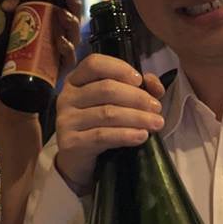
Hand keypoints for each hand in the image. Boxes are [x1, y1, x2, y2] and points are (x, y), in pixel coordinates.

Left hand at [0, 0, 81, 120]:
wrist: (6, 110)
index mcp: (35, 32)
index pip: (46, 9)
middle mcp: (49, 42)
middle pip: (65, 19)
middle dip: (70, 5)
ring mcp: (56, 58)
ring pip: (71, 36)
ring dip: (72, 23)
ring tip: (63, 16)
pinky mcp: (58, 74)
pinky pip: (69, 60)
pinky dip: (68, 51)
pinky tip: (62, 43)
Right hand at [55, 54, 165, 193]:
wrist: (78, 159)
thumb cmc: (99, 125)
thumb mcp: (116, 102)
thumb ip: (136, 88)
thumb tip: (154, 85)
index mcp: (76, 80)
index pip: (94, 63)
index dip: (119, 68)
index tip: (140, 80)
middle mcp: (66, 97)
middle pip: (105, 89)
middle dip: (137, 97)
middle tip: (156, 108)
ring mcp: (66, 120)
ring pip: (107, 113)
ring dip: (137, 117)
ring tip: (156, 124)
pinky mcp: (70, 142)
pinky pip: (102, 135)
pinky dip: (126, 135)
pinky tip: (141, 136)